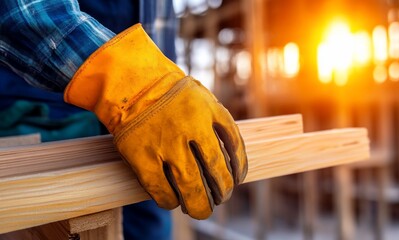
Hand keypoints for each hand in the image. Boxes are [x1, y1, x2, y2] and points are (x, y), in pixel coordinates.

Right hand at [64, 24, 247, 218]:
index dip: (239, 169)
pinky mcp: (141, 156)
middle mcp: (189, 128)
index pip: (235, 148)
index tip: (236, 180)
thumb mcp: (204, 98)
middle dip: (222, 192)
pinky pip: (160, 190)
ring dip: (199, 204)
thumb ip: (218, 123)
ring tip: (201, 209)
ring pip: (190, 186)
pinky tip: (174, 202)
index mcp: (209, 112)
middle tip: (220, 198)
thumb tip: (231, 160)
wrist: (132, 83)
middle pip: (216, 172)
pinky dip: (170, 201)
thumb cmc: (172, 94)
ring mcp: (165, 144)